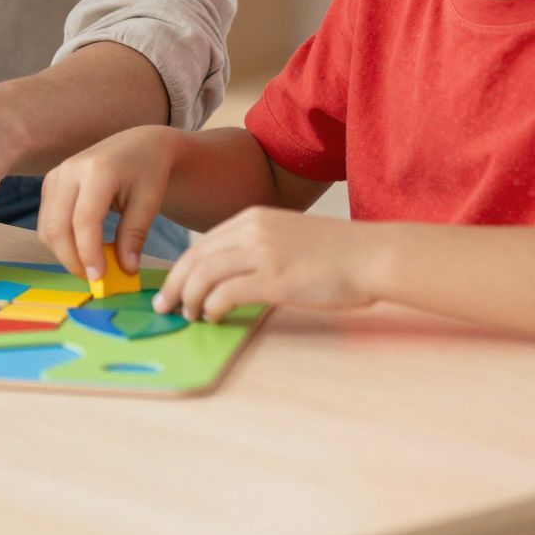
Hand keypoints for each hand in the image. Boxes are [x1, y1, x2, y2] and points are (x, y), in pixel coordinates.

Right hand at [38, 126, 179, 278]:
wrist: (137, 144)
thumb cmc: (147, 171)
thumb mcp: (149, 201)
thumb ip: (135, 235)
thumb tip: (126, 271)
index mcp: (98, 170)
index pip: (84, 220)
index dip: (88, 253)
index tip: (98, 278)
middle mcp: (70, 170)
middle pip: (57, 226)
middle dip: (72, 259)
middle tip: (94, 279)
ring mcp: (56, 175)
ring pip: (47, 227)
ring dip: (64, 253)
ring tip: (91, 264)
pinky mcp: (50, 183)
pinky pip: (46, 222)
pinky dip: (60, 241)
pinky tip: (82, 247)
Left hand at [152, 207, 381, 322]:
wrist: (370, 255)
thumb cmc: (335, 252)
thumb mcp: (286, 235)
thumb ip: (257, 246)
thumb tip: (228, 274)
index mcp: (253, 217)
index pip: (202, 243)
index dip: (182, 268)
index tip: (172, 287)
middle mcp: (252, 230)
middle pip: (195, 257)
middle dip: (175, 284)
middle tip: (164, 306)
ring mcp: (262, 253)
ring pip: (204, 275)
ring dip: (190, 299)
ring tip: (189, 316)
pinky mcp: (274, 279)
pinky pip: (225, 294)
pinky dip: (212, 308)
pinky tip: (214, 318)